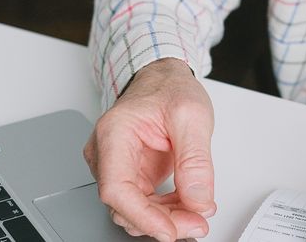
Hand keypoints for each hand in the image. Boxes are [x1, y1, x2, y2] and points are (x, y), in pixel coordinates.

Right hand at [84, 58, 215, 241]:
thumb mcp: (192, 116)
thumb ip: (195, 160)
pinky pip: (144, 204)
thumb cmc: (169, 88)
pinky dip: (167, 210)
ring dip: (166, 218)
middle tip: (197, 222)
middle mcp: (107, 152)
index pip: (116, 188)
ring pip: (134, 209)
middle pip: (124, 204)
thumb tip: (198, 199)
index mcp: (113, 132)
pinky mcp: (131, 175)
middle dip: (162, 220)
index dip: (142, 216)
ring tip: (197, 213)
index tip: (169, 230)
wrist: (164, 78)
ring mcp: (117, 166)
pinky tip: (188, 206)